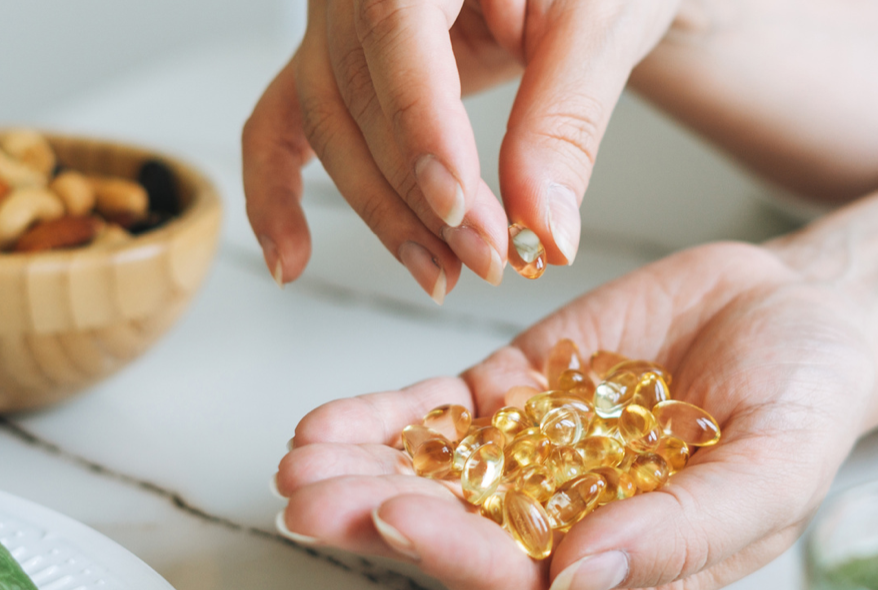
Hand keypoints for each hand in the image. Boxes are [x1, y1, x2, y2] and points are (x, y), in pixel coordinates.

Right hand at [242, 0, 680, 301]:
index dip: (420, 127)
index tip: (459, 207)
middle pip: (356, 91)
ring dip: (380, 212)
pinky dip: (276, 192)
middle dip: (417, 193)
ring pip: (327, 124)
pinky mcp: (335, 59)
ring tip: (442, 275)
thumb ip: (565, 121)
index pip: (398, 32)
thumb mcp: (601, 25)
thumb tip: (542, 229)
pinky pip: (281, 123)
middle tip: (486, 259)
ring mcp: (336, 18)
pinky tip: (291, 260)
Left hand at [275, 242, 874, 589]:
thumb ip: (684, 528)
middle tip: (312, 499)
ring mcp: (537, 460)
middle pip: (460, 538)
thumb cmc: (810, 401)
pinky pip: (439, 416)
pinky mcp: (518, 397)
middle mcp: (570, 526)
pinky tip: (327, 423)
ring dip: (362, 473)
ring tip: (300, 461)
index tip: (401, 519)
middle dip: (379, 519)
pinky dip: (382, 419)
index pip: (529, 586)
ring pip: (435, 479)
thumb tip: (580, 576)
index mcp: (630, 570)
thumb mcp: (775, 467)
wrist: (805, 310)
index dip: (461, 558)